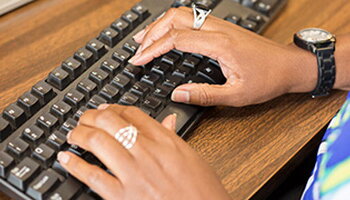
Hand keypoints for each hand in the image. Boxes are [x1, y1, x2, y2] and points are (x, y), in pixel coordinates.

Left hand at [57, 104, 230, 199]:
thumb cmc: (202, 191)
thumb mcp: (192, 158)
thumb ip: (174, 138)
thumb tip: (167, 121)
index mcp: (165, 141)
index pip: (133, 114)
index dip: (114, 108)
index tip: (106, 110)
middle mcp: (147, 152)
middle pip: (110, 122)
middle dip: (91, 117)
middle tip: (84, 118)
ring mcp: (133, 173)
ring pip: (98, 142)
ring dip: (80, 135)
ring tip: (73, 134)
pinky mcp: (122, 196)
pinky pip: (92, 176)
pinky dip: (75, 164)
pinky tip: (66, 159)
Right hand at [129, 7, 316, 106]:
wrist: (289, 66)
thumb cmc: (268, 79)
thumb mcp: (237, 95)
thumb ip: (205, 95)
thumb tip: (178, 94)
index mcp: (219, 44)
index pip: (176, 39)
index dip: (153, 49)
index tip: (138, 60)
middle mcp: (218, 30)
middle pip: (175, 18)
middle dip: (151, 32)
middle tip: (137, 48)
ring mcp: (220, 25)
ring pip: (182, 14)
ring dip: (160, 24)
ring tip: (144, 38)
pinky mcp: (222, 28)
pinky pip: (191, 18)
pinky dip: (173, 24)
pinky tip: (168, 34)